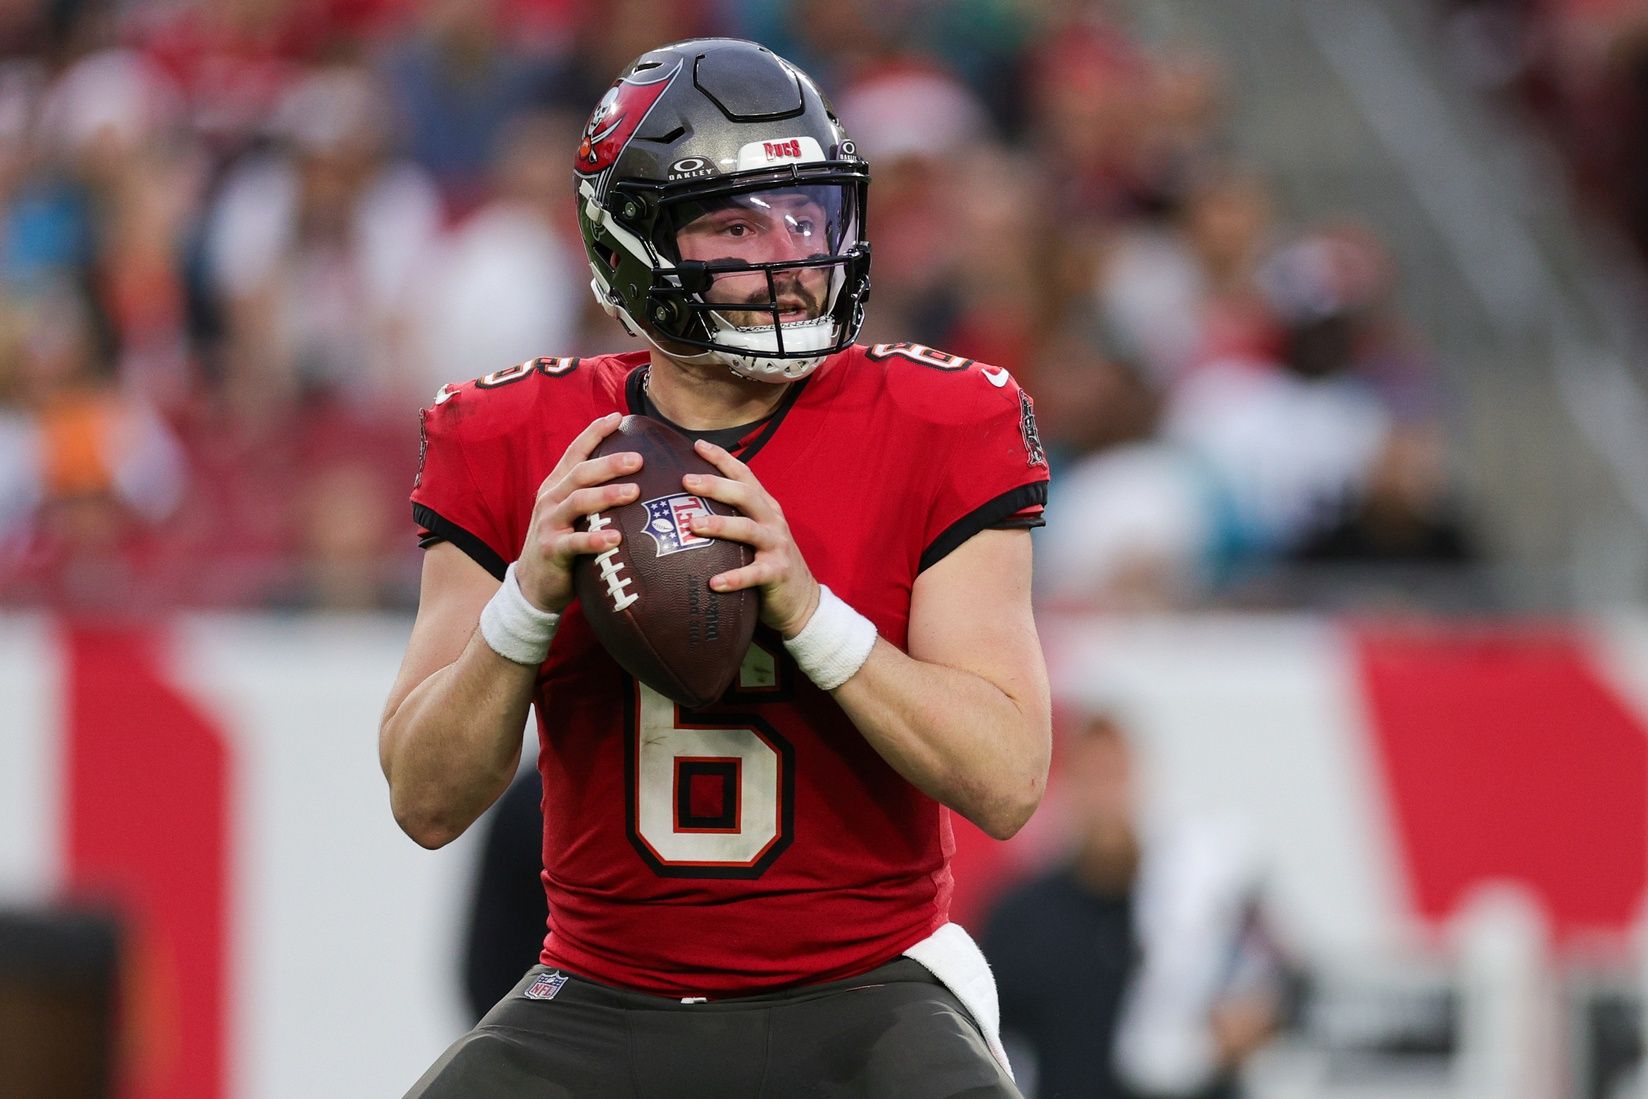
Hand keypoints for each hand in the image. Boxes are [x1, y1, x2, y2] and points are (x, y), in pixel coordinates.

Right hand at [513, 412, 641, 612]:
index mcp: (557, 486)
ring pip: (578, 502)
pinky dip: (595, 539)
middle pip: (580, 473)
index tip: (618, 417)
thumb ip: (592, 494)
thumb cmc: (564, 543)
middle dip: (609, 463)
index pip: (575, 452)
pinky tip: (617, 538)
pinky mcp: (551, 550)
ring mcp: (549, 523)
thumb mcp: (573, 513)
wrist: (533, 584)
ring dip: (607, 495)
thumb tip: (635, 477)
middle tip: (639, 459)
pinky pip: (575, 543)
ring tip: (635, 492)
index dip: (594, 433)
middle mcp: (550, 499)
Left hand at [683, 439, 820, 637]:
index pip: (744, 475)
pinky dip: (734, 578)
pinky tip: (713, 583)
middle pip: (745, 495)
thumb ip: (734, 516)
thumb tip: (686, 507)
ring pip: (748, 530)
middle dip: (716, 485)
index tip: (697, 445)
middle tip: (686, 481)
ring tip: (692, 525)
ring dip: (720, 526)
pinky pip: (754, 574)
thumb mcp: (756, 532)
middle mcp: (772, 521)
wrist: (802, 599)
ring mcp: (777, 546)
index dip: (722, 458)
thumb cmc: (768, 561)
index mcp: (765, 507)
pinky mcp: (778, 572)